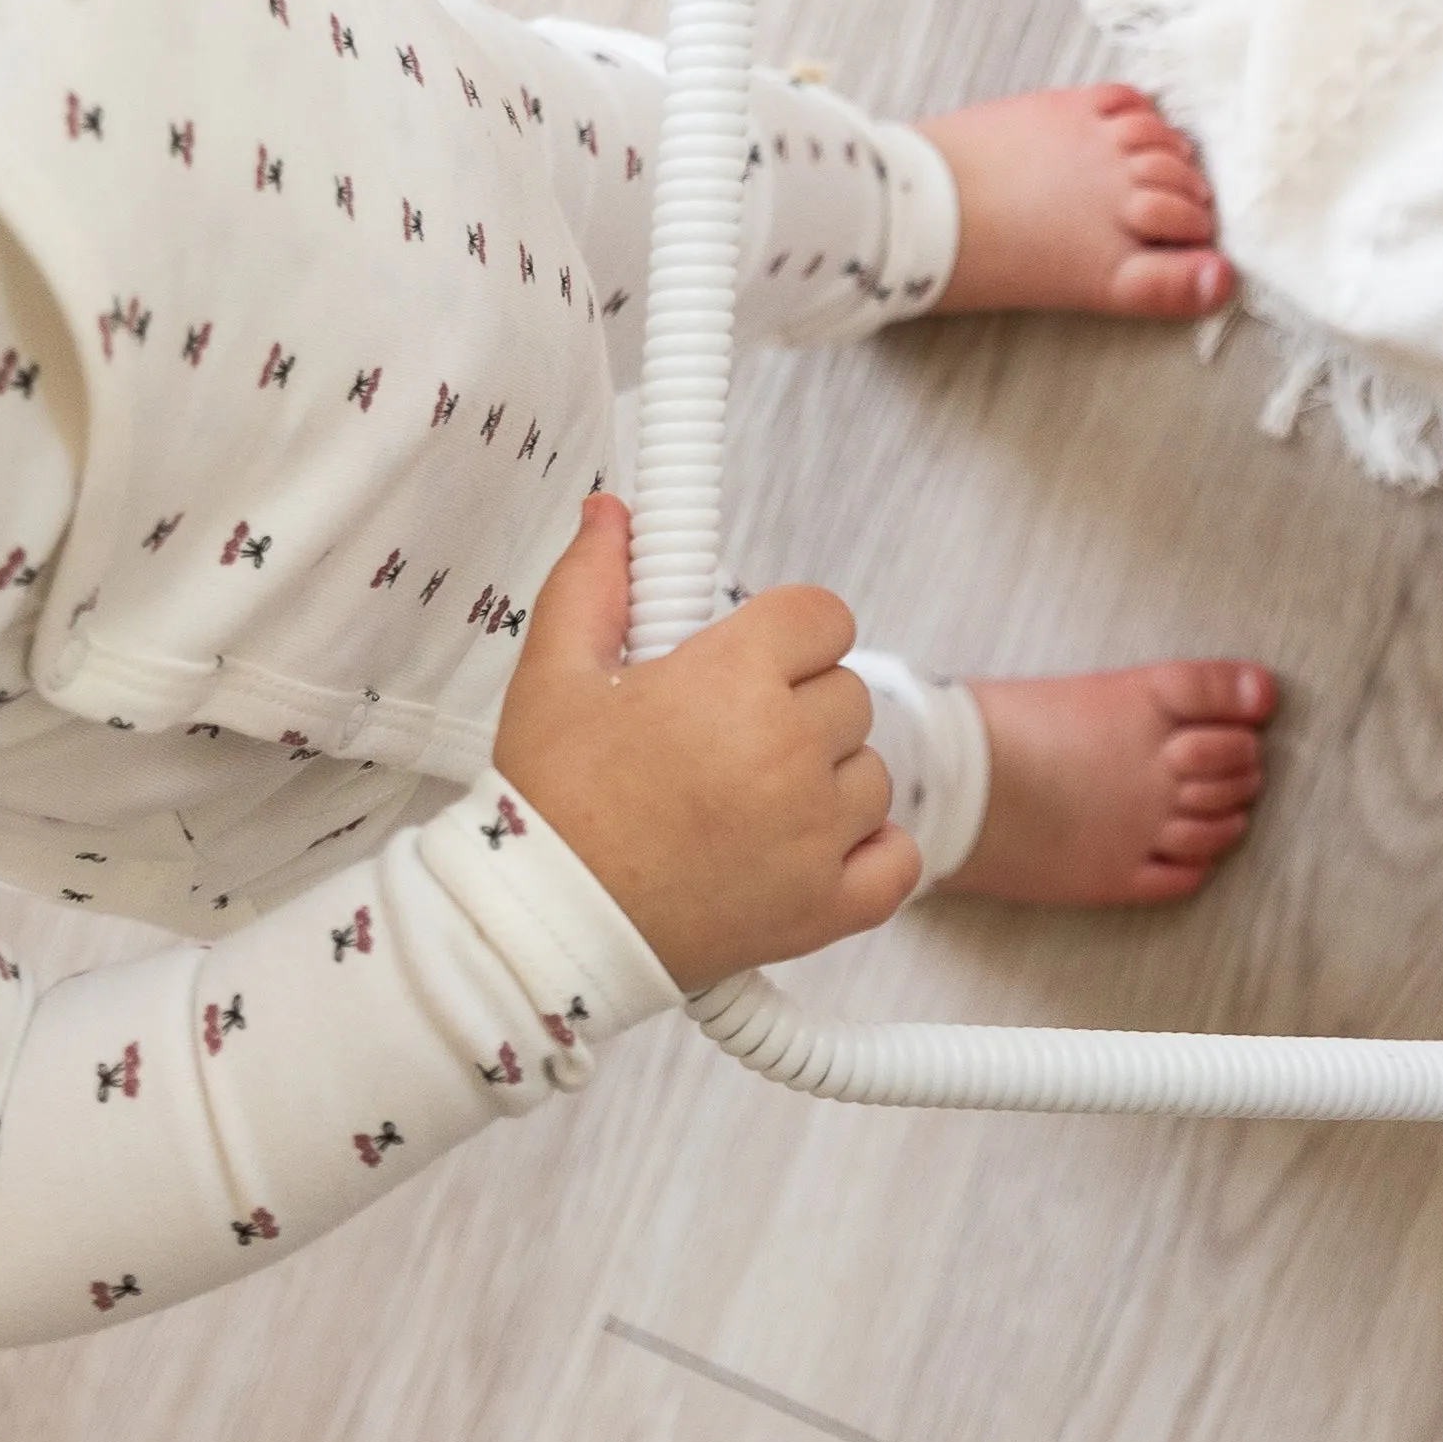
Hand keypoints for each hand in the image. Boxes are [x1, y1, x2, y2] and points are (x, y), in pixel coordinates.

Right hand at [495, 498, 920, 991]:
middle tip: (728, 738)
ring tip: (748, 801)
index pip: (824, 616)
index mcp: (733, 679)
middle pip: (846, 692)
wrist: (542, 928)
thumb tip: (614, 513)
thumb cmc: (550, 801)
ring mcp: (816, 835)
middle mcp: (789, 751)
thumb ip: (592, 582)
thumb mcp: (553, 674)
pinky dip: (869, 854)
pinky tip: (808, 849)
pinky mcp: (828, 908)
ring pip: (870, 774)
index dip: (789, 632)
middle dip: (797, 705)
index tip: (752, 658)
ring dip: (825, 780)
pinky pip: (899, 859)